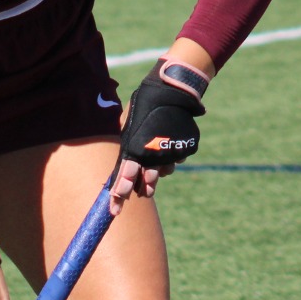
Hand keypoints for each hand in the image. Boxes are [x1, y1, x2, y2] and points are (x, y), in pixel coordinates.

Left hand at [109, 60, 206, 214]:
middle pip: (147, 180)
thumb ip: (126, 144)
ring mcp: (170, 152)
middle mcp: (152, 154)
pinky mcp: (185, 148)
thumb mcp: (128, 125)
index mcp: (134, 147)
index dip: (119, 192)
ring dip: (160, 168)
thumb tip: (122, 160)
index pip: (125, 175)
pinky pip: (177, 158)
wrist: (169, 90)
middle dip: (145, 187)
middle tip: (144, 193)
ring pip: (164, 170)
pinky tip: (170, 141)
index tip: (114, 209)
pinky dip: (172, 154)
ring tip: (158, 157)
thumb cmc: (142, 106)